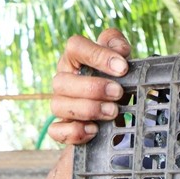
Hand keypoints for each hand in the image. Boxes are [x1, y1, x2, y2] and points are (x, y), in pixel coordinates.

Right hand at [47, 28, 131, 145]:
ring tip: (112, 112)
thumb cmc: (115, 81)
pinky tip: (94, 129)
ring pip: (58, 105)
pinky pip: (57, 131)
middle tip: (118, 92)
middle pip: (62, 80)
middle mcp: (64, 80)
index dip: (98, 55)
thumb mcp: (121, 61)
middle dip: (93, 88)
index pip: (75, 47)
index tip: (122, 67)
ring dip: (88, 109)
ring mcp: (61, 104)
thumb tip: (120, 50)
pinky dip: (75, 131)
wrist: (116, 113)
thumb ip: (118, 46)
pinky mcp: (62, 128)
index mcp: (76, 59)